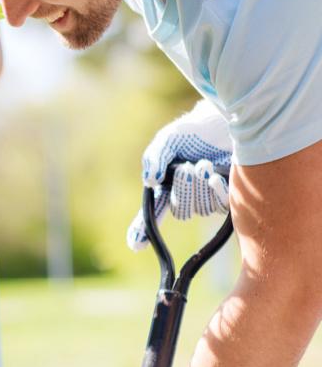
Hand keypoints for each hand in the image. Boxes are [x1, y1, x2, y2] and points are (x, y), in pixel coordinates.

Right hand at [126, 99, 232, 250]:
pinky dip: (216, 193)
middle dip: (182, 191)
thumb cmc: (195, 130)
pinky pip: (220, 206)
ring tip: (203, 163)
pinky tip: (214, 177)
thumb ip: (154, 158)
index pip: (152, 213)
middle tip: (186, 168)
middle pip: (181, 211)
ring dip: (201, 188)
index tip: (136, 245)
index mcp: (166, 187)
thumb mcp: (167, 140)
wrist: (228, 122)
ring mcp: (207, 199)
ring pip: (201, 209)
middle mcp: (186, 197)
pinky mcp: (229, 196)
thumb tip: (150, 181)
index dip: (142, 231)